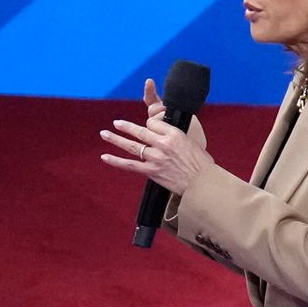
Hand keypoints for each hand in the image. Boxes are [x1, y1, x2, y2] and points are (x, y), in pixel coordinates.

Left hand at [98, 79, 211, 193]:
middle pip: (140, 131)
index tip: (148, 127)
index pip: (153, 123)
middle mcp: (162, 144)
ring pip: (132, 146)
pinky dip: (116, 161)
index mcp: (174, 134)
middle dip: (126, 126)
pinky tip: (105, 157)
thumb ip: (175, 137)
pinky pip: (130, 165)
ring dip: (116, 139)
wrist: (202, 183)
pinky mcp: (151, 171)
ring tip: (104, 134)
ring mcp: (155, 158)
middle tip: (116, 123)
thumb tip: (165, 135)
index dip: (150, 124)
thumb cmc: (201, 164)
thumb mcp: (191, 142)